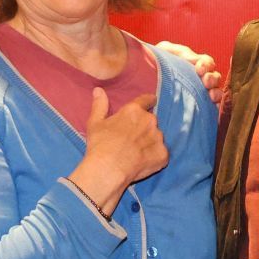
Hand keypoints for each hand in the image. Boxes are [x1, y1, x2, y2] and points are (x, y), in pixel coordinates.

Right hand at [70, 87, 166, 213]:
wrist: (108, 169)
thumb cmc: (100, 145)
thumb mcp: (95, 123)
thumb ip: (99, 105)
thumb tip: (99, 89)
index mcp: (134, 111)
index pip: (146, 100)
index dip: (148, 101)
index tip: (151, 101)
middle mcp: (149, 121)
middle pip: (150, 121)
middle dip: (144, 128)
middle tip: (132, 139)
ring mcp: (158, 138)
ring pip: (156, 137)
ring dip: (150, 142)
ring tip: (137, 153)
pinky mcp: (163, 155)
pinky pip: (161, 154)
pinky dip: (155, 157)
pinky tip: (143, 163)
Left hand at [155, 40, 226, 109]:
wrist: (149, 77)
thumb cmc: (159, 62)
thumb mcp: (165, 51)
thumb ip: (174, 50)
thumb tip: (183, 55)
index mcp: (196, 63)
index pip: (207, 62)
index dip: (206, 65)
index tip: (199, 69)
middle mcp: (202, 77)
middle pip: (214, 77)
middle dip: (212, 79)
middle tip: (206, 83)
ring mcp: (202, 91)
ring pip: (216, 91)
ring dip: (216, 93)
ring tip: (211, 97)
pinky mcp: (200, 104)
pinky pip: (212, 106)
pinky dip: (215, 107)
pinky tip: (213, 108)